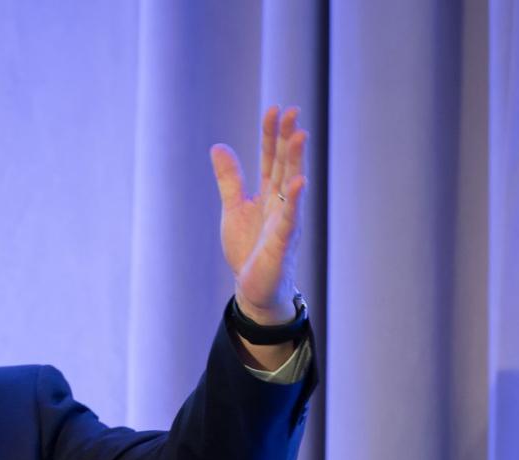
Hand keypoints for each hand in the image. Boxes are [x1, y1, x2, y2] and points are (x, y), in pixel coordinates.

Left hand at [210, 105, 307, 324]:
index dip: (272, 135)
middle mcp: (281, 203)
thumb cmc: (247, 249)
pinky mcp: (283, 242)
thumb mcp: (233, 208)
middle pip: (285, 165)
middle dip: (288, 139)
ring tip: (300, 135)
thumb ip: (230, 179)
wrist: (253, 289)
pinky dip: (295, 200)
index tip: (274, 110)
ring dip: (296, 161)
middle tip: (292, 111)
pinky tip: (300, 182)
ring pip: (292, 186)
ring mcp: (284, 221)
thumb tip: (218, 146)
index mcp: (268, 194)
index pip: (271, 159)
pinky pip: (291, 218)